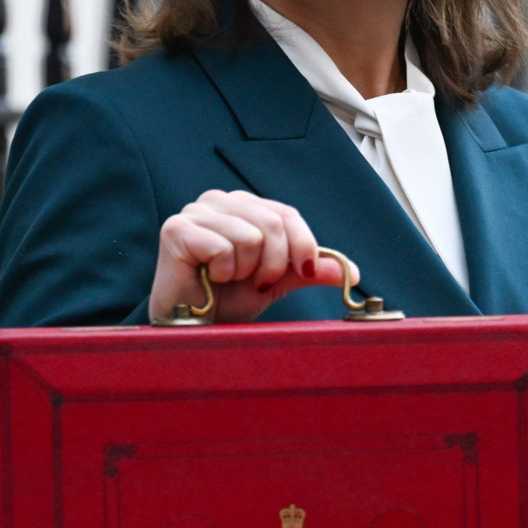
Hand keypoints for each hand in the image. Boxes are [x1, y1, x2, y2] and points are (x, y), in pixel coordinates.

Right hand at [150, 190, 347, 323]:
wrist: (195, 327)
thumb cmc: (227, 299)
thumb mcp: (277, 282)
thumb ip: (308, 269)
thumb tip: (350, 271)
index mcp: (244, 206)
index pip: (287, 214)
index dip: (304, 245)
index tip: (307, 273)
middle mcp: (219, 201)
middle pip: (273, 223)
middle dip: (274, 264)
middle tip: (258, 284)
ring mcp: (195, 212)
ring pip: (251, 236)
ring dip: (245, 271)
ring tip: (227, 279)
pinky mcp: (176, 229)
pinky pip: (223, 247)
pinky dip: (223, 272)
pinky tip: (209, 278)